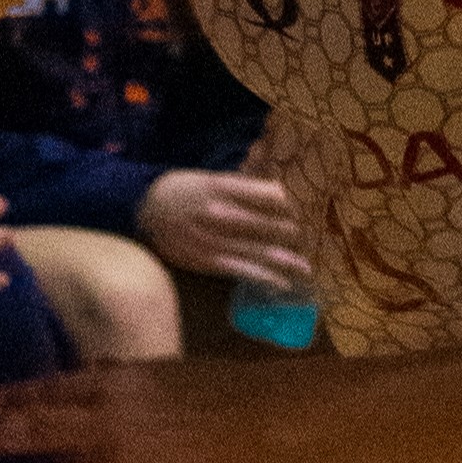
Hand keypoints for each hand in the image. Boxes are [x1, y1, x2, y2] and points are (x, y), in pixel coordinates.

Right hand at [133, 167, 313, 289]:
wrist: (140, 210)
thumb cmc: (179, 190)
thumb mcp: (208, 178)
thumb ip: (242, 183)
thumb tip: (277, 185)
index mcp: (223, 187)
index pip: (269, 194)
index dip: (295, 203)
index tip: (315, 208)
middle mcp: (221, 213)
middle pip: (268, 224)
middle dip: (296, 233)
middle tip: (321, 238)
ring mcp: (214, 239)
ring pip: (258, 250)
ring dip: (286, 260)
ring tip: (308, 267)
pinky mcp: (208, 260)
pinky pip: (241, 270)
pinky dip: (263, 278)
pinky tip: (282, 284)